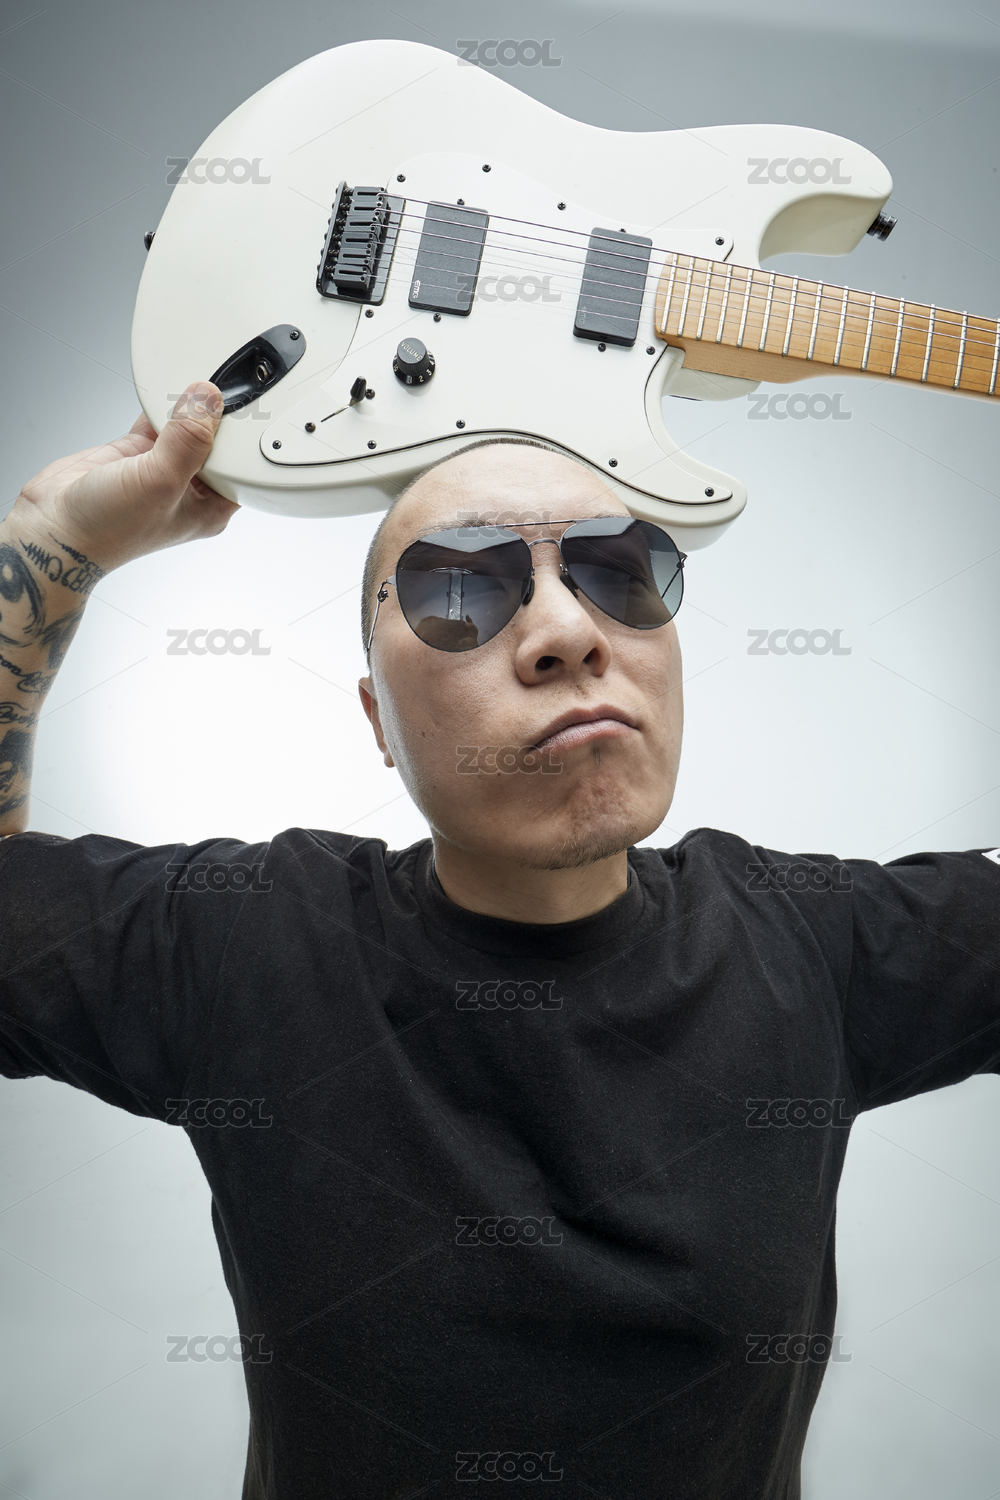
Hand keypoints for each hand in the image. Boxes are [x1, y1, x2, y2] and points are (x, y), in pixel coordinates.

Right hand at [9, 382, 238, 571]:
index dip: (242, 440)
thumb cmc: (109, 528)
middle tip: (215, 388)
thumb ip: (189, 439)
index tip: (241, 409)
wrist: (54, 530)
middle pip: (216, 444)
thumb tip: (207, 399)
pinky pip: (156, 421)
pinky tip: (163, 392)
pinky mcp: (135, 454)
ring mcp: (161, 469)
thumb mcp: (161, 481)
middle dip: (214, 418)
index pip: (240, 467)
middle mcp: (189, 489)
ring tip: (191, 384)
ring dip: (186, 407)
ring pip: (185, 428)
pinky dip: (158, 406)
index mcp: (209, 507)